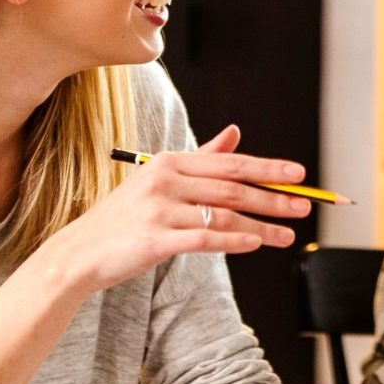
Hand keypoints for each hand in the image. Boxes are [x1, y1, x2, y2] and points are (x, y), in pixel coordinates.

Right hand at [32, 125, 305, 294]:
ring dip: (260, 226)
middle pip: (231, 189)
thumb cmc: (124, 218)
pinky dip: (232, 242)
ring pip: (223, 217)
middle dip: (272, 197)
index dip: (267, 168)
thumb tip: (234, 133)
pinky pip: (203, 239)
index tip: (298, 174)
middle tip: (303, 205)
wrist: (80, 251)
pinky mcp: (154, 240)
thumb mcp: (159, 180)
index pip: (229, 164)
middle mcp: (165, 181)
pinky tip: (254, 244)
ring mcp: (158, 210)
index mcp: (169, 163)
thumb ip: (201, 158)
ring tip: (286, 235)